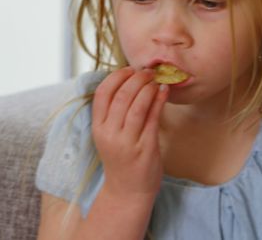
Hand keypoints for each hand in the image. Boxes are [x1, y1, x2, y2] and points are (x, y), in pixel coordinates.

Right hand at [91, 68, 168, 201]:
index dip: (115, 77)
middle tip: (147, 72)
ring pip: (137, 105)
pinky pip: (153, 118)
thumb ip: (114, 112)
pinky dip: (159, 100)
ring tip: (156, 80)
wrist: (127, 191)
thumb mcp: (109, 135)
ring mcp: (127, 142)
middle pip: (121, 96)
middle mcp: (110, 134)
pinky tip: (164, 92)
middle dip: (136, 78)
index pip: (102, 94)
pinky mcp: (145, 148)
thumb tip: (129, 80)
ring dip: (148, 87)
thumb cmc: (120, 159)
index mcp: (98, 128)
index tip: (128, 69)